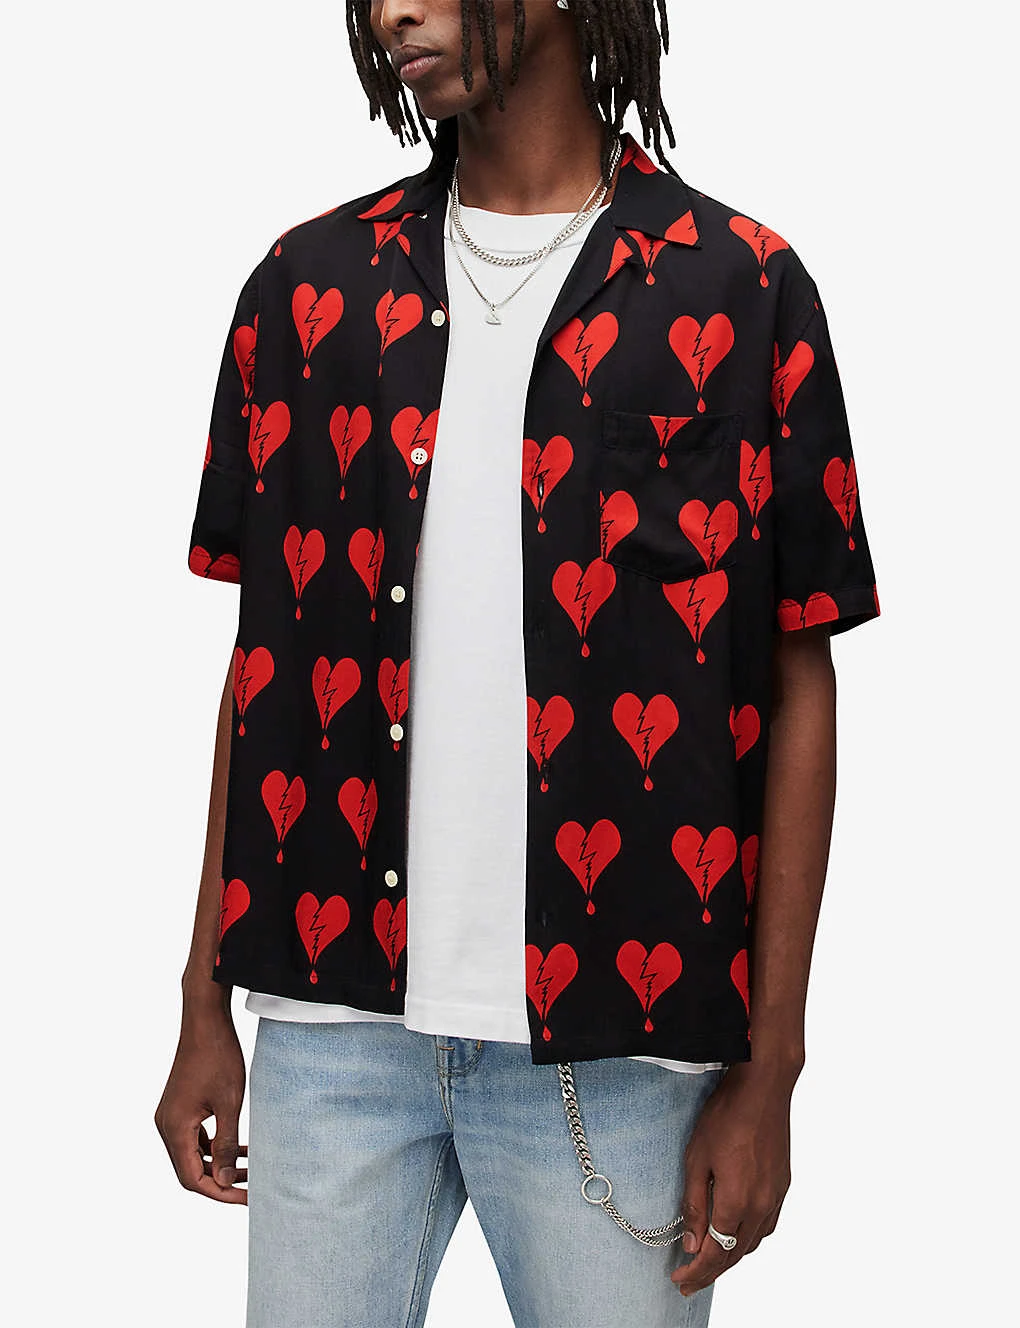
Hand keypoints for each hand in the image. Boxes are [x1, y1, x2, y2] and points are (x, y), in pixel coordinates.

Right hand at [155, 1003, 248, 1204]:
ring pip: (193, 1154)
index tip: (246, 1199)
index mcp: (175, 1128)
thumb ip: (226, 1144)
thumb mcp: (230, 1103)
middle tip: (251, 1187)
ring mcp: (171, 1115)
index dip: (219, 1193)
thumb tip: (223, 1180)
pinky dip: (214, 1146)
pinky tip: (238, 1147)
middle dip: (220, 1181)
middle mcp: (166, 1125)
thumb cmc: (218, 1057)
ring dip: (218, 1163)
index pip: (192, 1178)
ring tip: (250, 1169)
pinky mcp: (179, 1106)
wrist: (205, 1020)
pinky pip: (194, 1136)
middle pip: (190, 1169)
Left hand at [670, 1058, 796, 1295]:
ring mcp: (776, 1196)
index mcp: (737, 1202)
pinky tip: (738, 1235)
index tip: (679, 1280)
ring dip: (731, 1258)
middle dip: (711, 1272)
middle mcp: (761, 1206)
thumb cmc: (726, 1117)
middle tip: (689, 1282)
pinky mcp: (783, 1185)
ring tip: (710, 1263)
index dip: (696, 1272)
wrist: (763, 1088)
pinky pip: (767, 1225)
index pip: (715, 1253)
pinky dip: (749, 1239)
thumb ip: (694, 1205)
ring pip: (753, 1242)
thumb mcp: (697, 1159)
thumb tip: (692, 1244)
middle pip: (735, 1254)